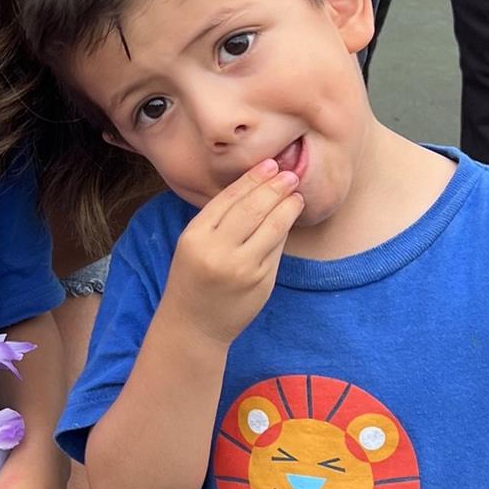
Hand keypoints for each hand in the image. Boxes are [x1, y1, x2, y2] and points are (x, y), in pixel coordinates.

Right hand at [161, 159, 303, 346]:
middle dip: (274, 187)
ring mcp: (242, 268)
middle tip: (289, 174)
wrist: (194, 325)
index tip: (269, 164)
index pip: (229, 198)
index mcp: (195, 236)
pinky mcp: (261, 282)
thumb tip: (254, 188)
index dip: (252, 178)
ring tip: (296, 193)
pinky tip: (289, 217)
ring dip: (287, 206)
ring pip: (271, 227)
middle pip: (253, 209)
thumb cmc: (192, 278)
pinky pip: (277, 248)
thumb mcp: (192, 244)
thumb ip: (217, 220)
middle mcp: (218, 251)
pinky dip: (285, 229)